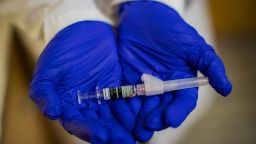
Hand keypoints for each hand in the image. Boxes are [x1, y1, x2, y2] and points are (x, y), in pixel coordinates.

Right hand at [29, 21, 135, 143]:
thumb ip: (44, 92)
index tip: (102, 136)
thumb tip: (52, 114)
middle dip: (113, 133)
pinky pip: (129, 99)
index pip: (79, 124)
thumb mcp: (48, 70)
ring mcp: (106, 96)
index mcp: (70, 106)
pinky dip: (136, 107)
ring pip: (117, 116)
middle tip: (127, 141)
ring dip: (127, 125)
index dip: (89, 131)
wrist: (83, 30)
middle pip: (101, 124)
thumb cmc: (61, 50)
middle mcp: (89, 106)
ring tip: (139, 133)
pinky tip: (144, 114)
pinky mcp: (120, 86)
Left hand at [117, 1, 231, 141]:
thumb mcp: (192, 44)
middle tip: (149, 126)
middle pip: (162, 108)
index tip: (170, 120)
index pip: (182, 101)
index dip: (178, 112)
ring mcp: (145, 84)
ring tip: (136, 128)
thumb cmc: (171, 28)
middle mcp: (163, 86)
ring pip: (144, 106)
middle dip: (157, 118)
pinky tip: (122, 114)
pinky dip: (124, 106)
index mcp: (181, 80)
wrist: (142, 17)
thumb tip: (227, 89)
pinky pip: (126, 96)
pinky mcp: (128, 80)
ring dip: (140, 119)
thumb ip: (209, 64)